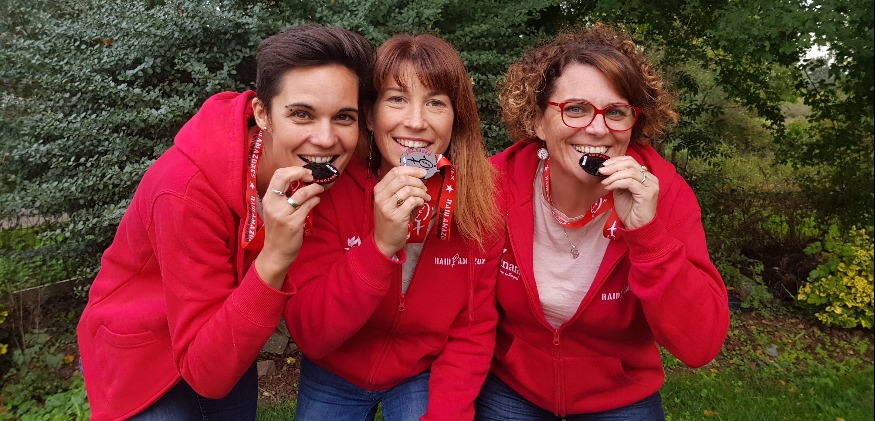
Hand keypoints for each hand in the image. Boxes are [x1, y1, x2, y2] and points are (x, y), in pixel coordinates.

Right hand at [255, 166, 323, 288]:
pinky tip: (317, 201)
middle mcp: (273, 205)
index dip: (294, 170)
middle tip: (312, 177)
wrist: (276, 253)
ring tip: (319, 189)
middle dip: (302, 172)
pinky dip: (315, 200)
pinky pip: (308, 206)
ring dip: (314, 188)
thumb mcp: (274, 211)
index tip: (304, 173)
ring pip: (302, 193)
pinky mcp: (293, 223)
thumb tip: (299, 179)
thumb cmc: (278, 230)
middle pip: (286, 177)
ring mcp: (283, 214)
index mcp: (268, 199)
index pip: (278, 174)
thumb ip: (283, 196)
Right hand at [372, 166, 428, 256]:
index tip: (422, 172)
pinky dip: (420, 201)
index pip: (395, 172)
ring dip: (421, 192)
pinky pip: (412, 202)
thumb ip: (400, 189)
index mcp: (378, 189)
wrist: (384, 240)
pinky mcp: (396, 216)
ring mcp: (387, 207)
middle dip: (417, 181)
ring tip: (425, 197)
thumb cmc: (389, 219)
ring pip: (408, 189)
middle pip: (402, 179)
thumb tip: (419, 177)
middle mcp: (381, 196)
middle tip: (424, 187)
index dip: (411, 169)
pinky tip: (421, 204)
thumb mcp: (389, 201)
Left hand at [599, 156, 657, 229]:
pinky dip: (616, 183)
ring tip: (604, 182)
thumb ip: (618, 179)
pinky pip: (629, 182)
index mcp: (646, 176)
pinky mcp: (647, 194)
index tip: (604, 165)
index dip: (616, 161)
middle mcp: (651, 179)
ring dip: (613, 176)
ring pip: (629, 172)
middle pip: (630, 164)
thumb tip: (607, 170)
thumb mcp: (621, 191)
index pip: (631, 161)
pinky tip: (609, 188)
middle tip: (601, 171)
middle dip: (613, 166)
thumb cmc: (630, 210)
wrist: (637, 226)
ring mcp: (650, 186)